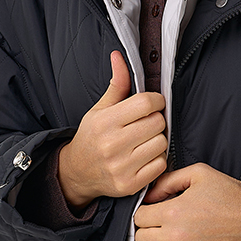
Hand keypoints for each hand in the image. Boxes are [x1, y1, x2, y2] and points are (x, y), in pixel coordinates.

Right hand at [58, 51, 167, 206]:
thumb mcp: (99, 109)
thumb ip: (117, 84)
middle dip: (156, 119)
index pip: (146, 103)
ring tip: (144, 140)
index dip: (155, 100)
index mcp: (105, 122)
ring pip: (161, 143)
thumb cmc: (92, 137)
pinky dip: (157, 159)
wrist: (78, 172)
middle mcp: (112, 145)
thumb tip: (119, 56)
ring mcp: (122, 167)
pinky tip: (144, 156)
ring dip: (157, 140)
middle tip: (146, 123)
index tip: (151, 103)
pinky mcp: (131, 184)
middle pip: (157, 122)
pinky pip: (161, 164)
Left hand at [133, 162, 240, 240]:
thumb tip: (149, 195)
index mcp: (173, 211)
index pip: (139, 217)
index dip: (146, 212)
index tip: (156, 212)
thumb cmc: (232, 197)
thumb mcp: (199, 174)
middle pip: (141, 238)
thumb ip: (168, 180)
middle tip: (163, 225)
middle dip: (149, 229)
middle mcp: (175, 236)